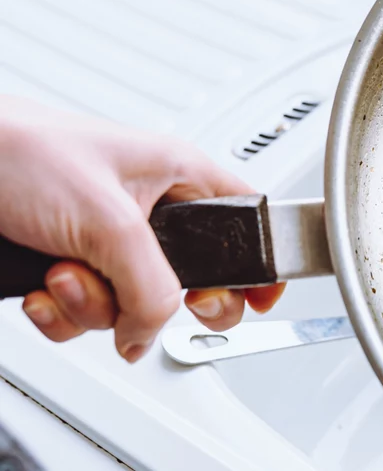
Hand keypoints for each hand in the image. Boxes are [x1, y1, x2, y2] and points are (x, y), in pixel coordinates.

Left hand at [0, 96, 284, 361]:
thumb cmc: (20, 151)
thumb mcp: (108, 221)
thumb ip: (151, 284)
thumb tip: (154, 330)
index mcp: (179, 176)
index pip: (246, 221)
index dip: (258, 262)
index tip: (260, 299)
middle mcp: (150, 212)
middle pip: (191, 281)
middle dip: (158, 303)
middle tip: (147, 306)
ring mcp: (108, 243)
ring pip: (132, 306)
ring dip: (92, 305)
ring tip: (64, 273)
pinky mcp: (70, 265)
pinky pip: (87, 315)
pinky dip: (61, 313)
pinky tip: (43, 285)